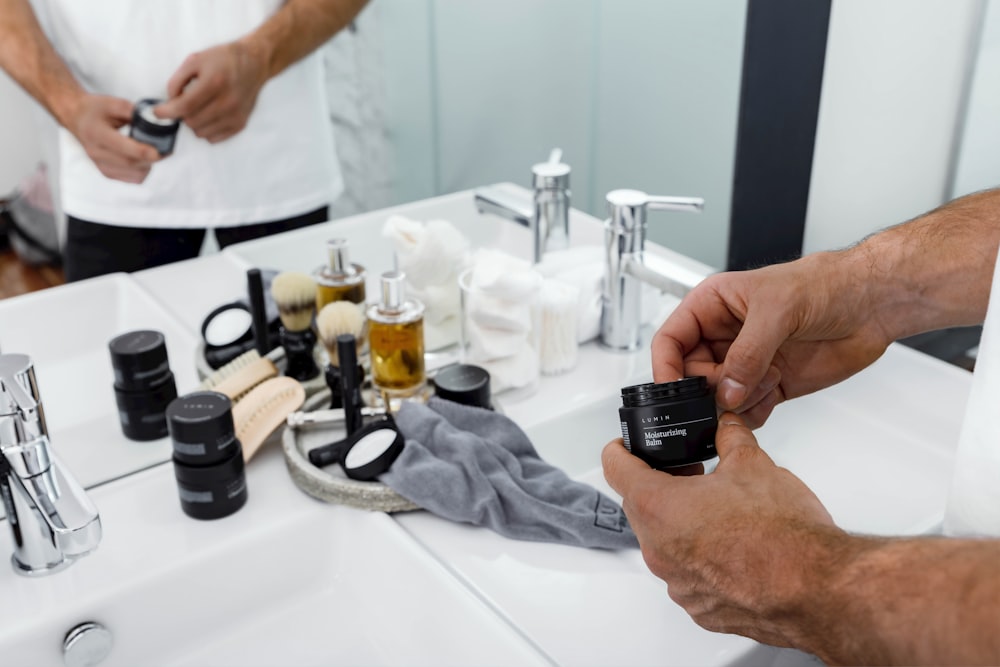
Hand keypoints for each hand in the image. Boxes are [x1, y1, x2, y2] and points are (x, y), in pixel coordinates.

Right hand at [66, 95, 160, 183]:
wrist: (77, 118)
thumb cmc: (96, 109)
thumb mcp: (111, 102)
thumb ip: (131, 111)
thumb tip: (153, 119)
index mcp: (96, 133)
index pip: (120, 146)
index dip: (141, 151)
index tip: (158, 152)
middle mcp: (96, 152)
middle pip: (129, 163)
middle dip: (151, 159)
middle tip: (166, 150)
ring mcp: (100, 165)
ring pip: (133, 174)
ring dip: (148, 165)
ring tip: (153, 152)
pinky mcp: (107, 172)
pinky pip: (131, 179)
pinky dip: (142, 171)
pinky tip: (144, 160)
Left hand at [156, 40, 268, 143]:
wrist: (254, 64)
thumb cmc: (223, 59)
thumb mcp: (195, 60)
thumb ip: (177, 80)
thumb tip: (170, 101)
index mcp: (214, 83)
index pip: (184, 106)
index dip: (166, 111)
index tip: (157, 112)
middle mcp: (227, 102)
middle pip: (191, 121)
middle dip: (181, 114)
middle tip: (184, 103)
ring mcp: (235, 115)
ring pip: (201, 132)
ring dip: (194, 123)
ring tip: (198, 108)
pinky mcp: (240, 124)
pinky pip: (214, 138)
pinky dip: (206, 130)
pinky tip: (208, 116)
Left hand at [602, 414, 848, 649]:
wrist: (816, 589)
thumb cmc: (782, 535)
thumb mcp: (753, 464)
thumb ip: (730, 438)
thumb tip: (727, 426)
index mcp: (658, 506)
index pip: (615, 469)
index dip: (620, 451)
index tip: (623, 447)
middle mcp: (658, 550)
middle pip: (641, 508)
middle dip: (662, 488)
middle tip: (691, 476)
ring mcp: (677, 584)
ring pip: (666, 545)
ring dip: (684, 526)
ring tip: (723, 513)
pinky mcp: (701, 608)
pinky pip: (690, 576)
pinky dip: (705, 560)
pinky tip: (736, 549)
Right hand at [653, 252, 891, 427]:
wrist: (872, 304)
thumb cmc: (825, 285)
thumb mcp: (777, 309)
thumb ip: (747, 354)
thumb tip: (726, 390)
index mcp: (712, 306)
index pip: (670, 340)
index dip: (665, 366)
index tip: (674, 390)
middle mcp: (724, 336)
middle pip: (691, 376)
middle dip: (710, 388)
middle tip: (733, 387)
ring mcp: (746, 362)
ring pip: (717, 397)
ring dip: (736, 401)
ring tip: (766, 380)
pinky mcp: (768, 384)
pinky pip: (744, 411)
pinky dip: (753, 414)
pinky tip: (772, 393)